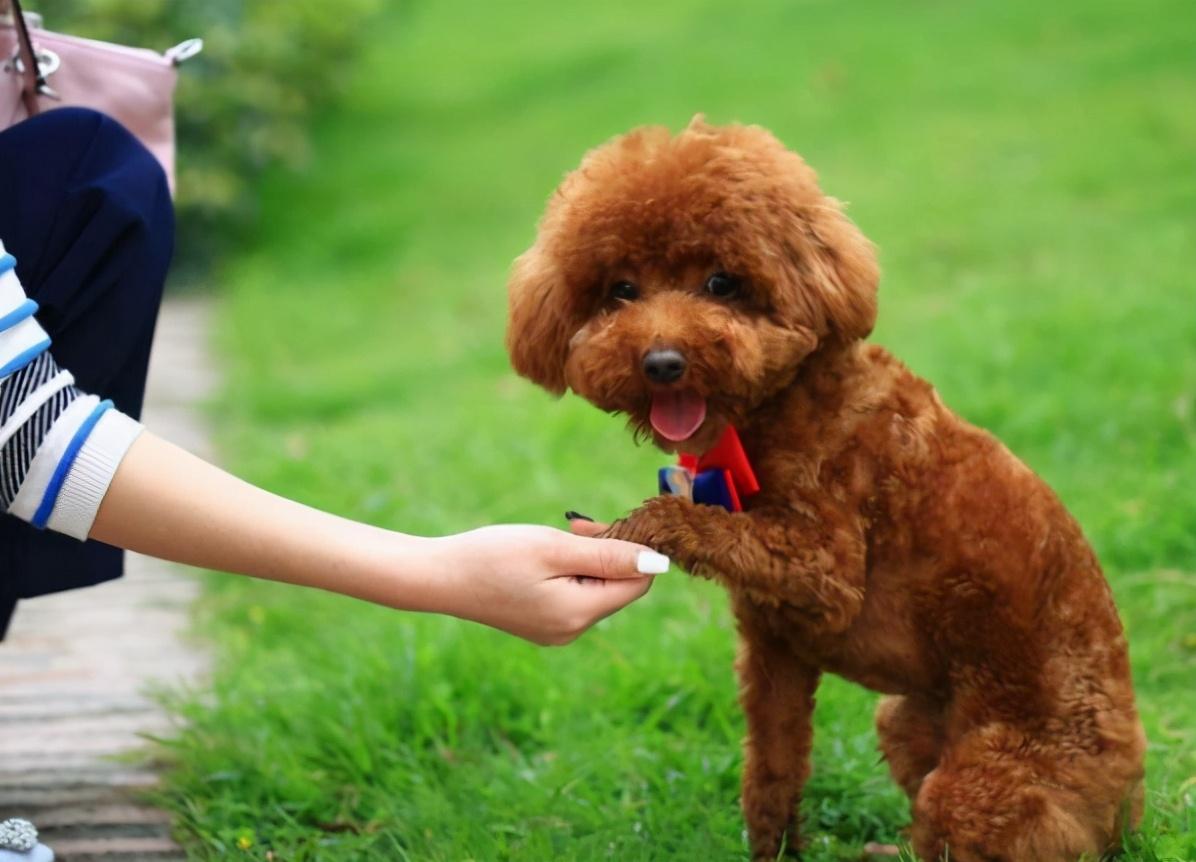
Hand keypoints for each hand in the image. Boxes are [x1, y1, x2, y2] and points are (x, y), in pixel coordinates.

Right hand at [429, 525, 666, 644]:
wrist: (439, 576)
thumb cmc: (494, 556)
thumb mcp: (555, 548)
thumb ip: (609, 556)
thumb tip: (659, 564)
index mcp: (578, 615)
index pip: (637, 583)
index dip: (630, 549)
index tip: (598, 525)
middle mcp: (572, 631)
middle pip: (618, 588)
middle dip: (607, 552)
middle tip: (575, 526)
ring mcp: (556, 631)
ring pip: (597, 590)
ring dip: (588, 560)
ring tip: (557, 539)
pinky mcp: (542, 624)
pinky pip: (575, 595)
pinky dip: (570, 572)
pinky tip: (545, 558)